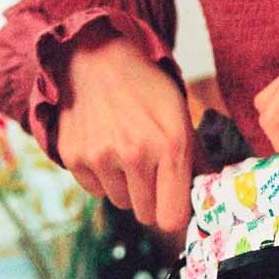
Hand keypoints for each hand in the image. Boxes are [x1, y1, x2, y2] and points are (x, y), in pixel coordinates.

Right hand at [56, 25, 192, 231]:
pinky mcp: (74, 157)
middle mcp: (135, 155)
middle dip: (152, 199)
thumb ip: (194, 162)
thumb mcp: (182, 120)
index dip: (175, 215)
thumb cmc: (149, 92)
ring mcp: (101, 158)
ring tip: (128, 153)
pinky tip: (107, 149)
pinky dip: (103, 178)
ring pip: (121, 202)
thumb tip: (203, 198)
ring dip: (127, 187)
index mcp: (171, 147)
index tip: (174, 206)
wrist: (100, 61)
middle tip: (151, 171)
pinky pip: (96, 191)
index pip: (171, 217)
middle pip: (146, 214)